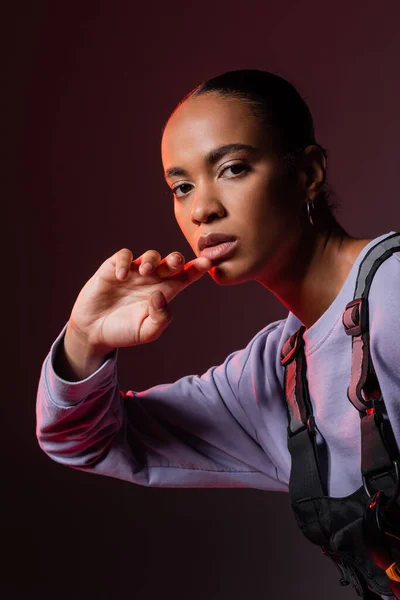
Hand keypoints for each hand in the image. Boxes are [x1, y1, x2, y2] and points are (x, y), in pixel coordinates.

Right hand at [67, 248, 211, 353]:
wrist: (93, 332)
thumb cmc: (123, 332)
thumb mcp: (146, 332)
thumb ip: (160, 318)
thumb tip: (160, 295)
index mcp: (164, 293)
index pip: (185, 277)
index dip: (196, 269)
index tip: (207, 263)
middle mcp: (152, 280)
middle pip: (170, 262)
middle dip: (176, 259)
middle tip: (175, 263)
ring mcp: (134, 272)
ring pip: (150, 256)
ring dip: (151, 260)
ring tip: (145, 273)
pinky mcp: (113, 268)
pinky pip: (124, 256)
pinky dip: (125, 262)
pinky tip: (121, 276)